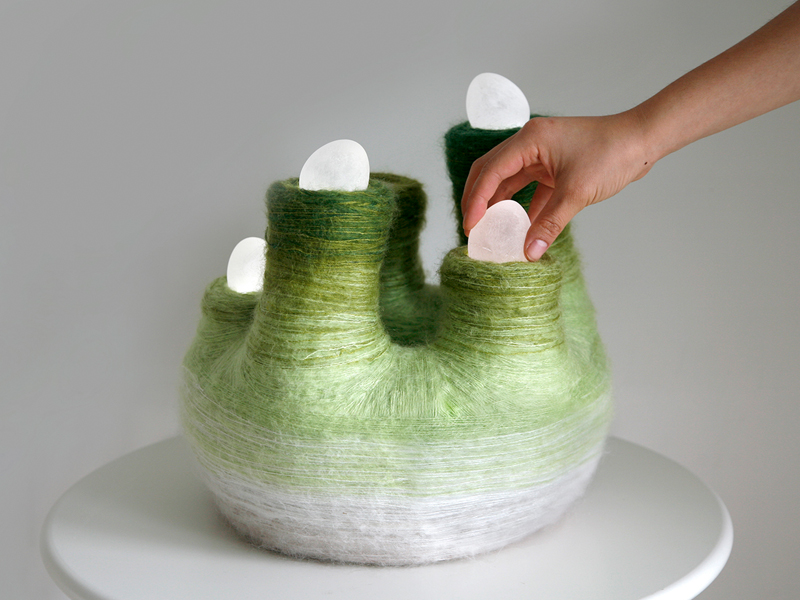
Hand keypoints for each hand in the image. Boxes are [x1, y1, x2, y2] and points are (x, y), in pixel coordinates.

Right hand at [461, 113, 652, 260]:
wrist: (643, 140)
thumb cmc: (612, 154)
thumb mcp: (576, 193)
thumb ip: (549, 224)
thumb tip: (529, 253)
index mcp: (529, 140)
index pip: (490, 171)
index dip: (476, 200)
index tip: (470, 226)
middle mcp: (530, 143)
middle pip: (490, 172)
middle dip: (478, 200)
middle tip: (471, 228)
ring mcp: (541, 154)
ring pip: (508, 180)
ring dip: (498, 204)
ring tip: (489, 230)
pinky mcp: (553, 166)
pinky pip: (529, 187)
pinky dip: (523, 207)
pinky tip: (519, 228)